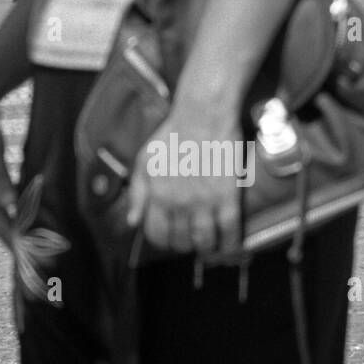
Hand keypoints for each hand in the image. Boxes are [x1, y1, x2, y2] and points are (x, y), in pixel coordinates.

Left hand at [126, 106, 241, 254]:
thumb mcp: (145, 161)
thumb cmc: (173, 135)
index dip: (162, 240)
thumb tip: (133, 222)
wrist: (204, 116)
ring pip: (204, 242)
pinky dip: (230, 243)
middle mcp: (179, 203)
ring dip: (205, 247)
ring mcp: (205, 202)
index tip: (169, 236)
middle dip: (183, 243)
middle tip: (189, 237)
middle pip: (181, 241)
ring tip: (207, 243)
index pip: (156, 234)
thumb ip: (138, 193)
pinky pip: (230, 231)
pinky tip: (229, 244)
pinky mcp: (228, 197)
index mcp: (157, 195)